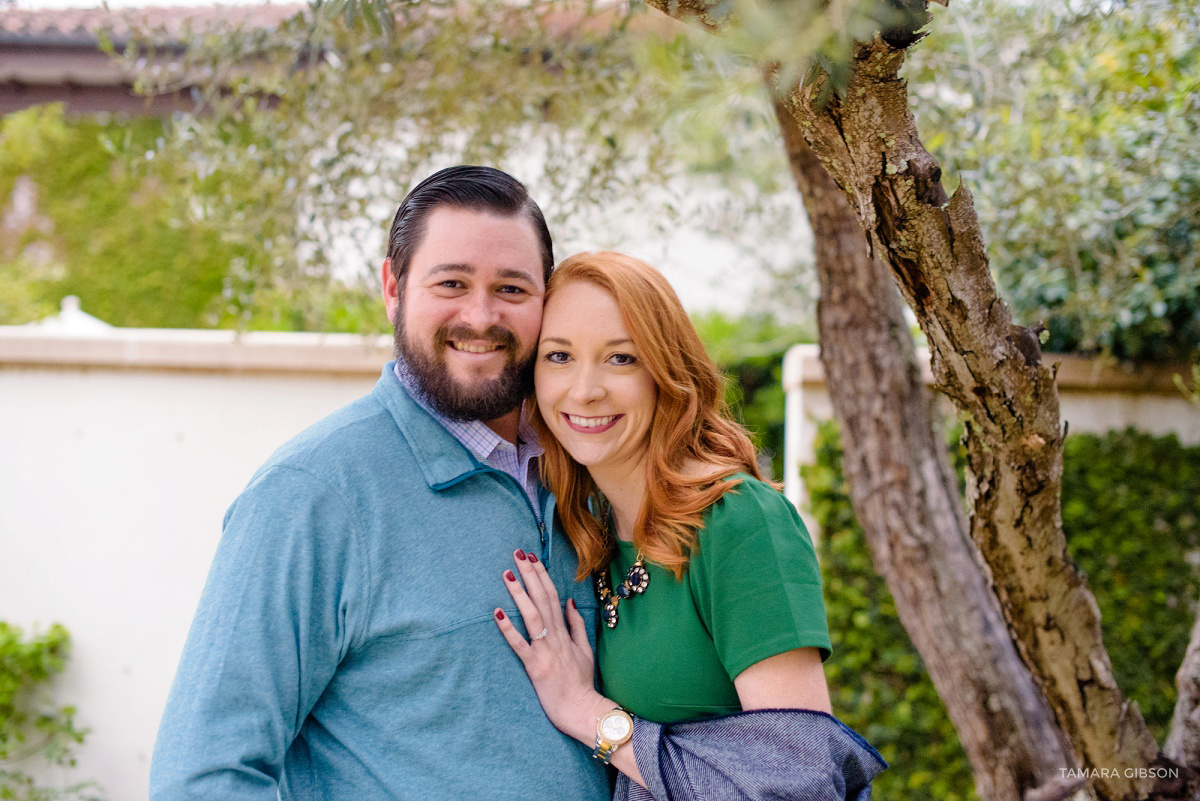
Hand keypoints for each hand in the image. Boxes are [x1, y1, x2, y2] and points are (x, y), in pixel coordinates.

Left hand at [494, 550, 606, 742]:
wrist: (581, 709)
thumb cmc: (580, 682)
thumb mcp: (585, 649)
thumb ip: (576, 625)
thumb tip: (570, 602)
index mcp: (564, 632)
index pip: (553, 596)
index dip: (542, 575)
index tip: (533, 557)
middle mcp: (555, 637)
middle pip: (541, 599)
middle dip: (530, 574)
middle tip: (518, 553)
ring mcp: (545, 650)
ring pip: (531, 616)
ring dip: (519, 594)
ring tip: (508, 574)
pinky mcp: (535, 666)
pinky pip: (519, 644)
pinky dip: (508, 628)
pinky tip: (497, 612)